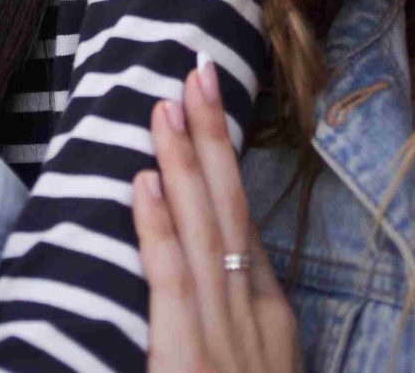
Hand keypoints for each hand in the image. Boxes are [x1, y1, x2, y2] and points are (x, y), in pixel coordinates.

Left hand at [134, 59, 295, 372]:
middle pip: (230, 209)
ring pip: (203, 230)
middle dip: (212, 137)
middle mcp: (254, 317)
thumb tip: (206, 291)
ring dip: (183, 161)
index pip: (242, 227)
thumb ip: (227, 338)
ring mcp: (226, 337)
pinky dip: (157, 226)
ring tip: (166, 102)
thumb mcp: (248, 370)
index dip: (224, 164)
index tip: (208, 109)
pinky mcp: (189, 358)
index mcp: (270, 321)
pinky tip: (144, 181)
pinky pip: (173, 280)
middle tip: (193, 72)